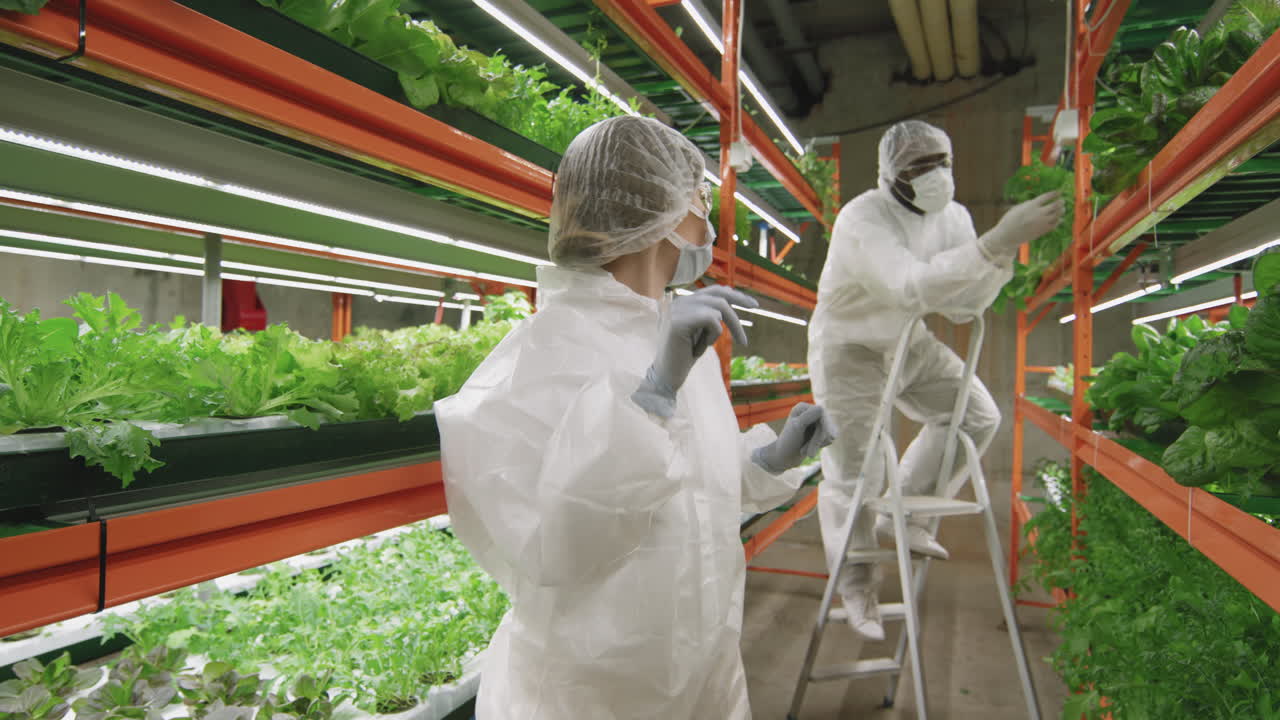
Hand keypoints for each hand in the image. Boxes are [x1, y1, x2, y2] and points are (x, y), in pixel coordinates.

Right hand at [632, 286, 757, 417]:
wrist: (667, 375)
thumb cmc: (685, 356)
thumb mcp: (702, 331)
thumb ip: (711, 314)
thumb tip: (733, 299)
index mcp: (684, 301)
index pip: (715, 290)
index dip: (736, 295)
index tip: (753, 305)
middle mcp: (680, 301)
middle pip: (720, 295)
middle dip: (739, 308)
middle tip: (754, 313)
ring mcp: (678, 309)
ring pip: (718, 308)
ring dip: (718, 332)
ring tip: (704, 346)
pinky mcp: (678, 321)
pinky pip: (711, 319)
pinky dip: (711, 336)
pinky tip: (697, 349)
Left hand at [752, 402, 836, 473]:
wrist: (784, 458)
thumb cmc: (787, 442)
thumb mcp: (796, 427)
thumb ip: (808, 416)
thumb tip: (822, 407)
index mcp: (804, 408)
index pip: (821, 412)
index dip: (822, 427)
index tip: (817, 442)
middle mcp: (812, 412)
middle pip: (828, 423)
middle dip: (819, 440)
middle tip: (810, 454)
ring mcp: (818, 422)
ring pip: (831, 432)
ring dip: (819, 445)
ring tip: (806, 451)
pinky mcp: (823, 431)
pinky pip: (832, 437)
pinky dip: (823, 445)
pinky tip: (812, 449)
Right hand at [979, 191, 1064, 259]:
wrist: (1007, 236)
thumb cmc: (1009, 220)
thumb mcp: (1018, 208)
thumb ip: (1029, 204)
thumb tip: (1038, 202)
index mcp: (1031, 205)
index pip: (1047, 197)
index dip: (1055, 193)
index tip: (1059, 192)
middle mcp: (1038, 213)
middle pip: (1055, 205)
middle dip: (1060, 202)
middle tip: (1062, 200)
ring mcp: (1042, 223)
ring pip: (1057, 215)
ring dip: (1061, 211)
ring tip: (1062, 209)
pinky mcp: (1042, 231)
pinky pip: (1054, 225)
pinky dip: (1058, 221)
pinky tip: (1060, 219)